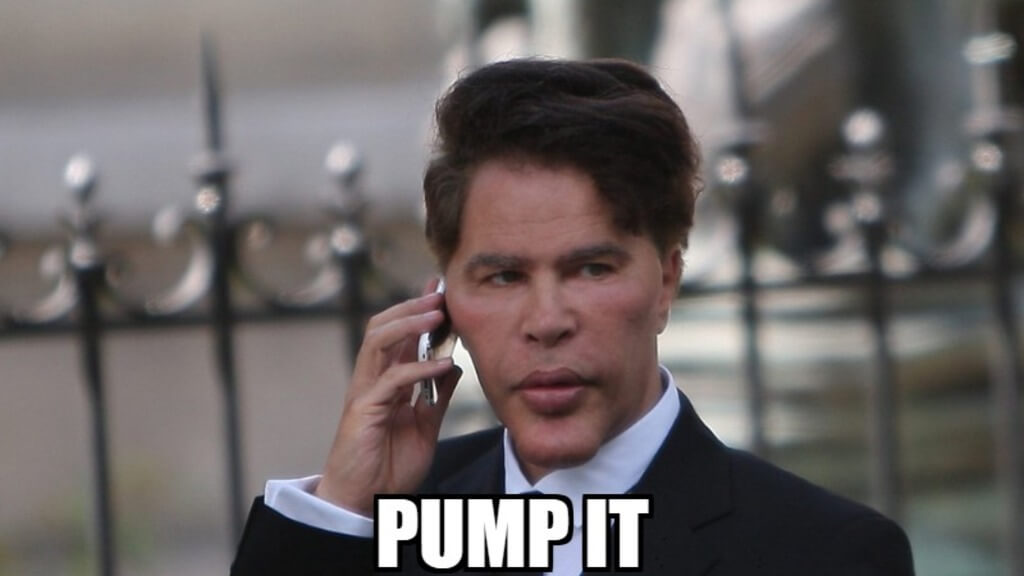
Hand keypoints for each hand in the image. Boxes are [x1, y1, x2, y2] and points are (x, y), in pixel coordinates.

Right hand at [315, 283, 461, 516]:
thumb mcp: (424, 426)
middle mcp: (371, 380)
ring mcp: (365, 392)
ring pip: (379, 341)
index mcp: (385, 381)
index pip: (399, 335)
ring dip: (409, 324)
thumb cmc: (388, 466)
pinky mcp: (363, 410)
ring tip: (437, 315)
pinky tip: (443, 364)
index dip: (416, 309)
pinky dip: (418, 368)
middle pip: (384, 327)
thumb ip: (436, 396)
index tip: (440, 290)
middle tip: (440, 294)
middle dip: (411, 307)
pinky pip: (391, 379)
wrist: (364, 500)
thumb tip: (452, 366)